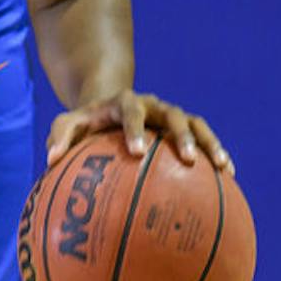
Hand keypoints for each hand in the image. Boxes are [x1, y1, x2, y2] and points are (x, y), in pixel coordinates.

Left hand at [46, 89, 232, 174]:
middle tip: (188, 160)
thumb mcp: (69, 124)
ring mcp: (171, 116)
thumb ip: (60, 136)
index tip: (137, 151)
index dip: (135, 128)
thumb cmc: (87, 125)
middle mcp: (153, 106)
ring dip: (209, 143)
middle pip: (172, 114)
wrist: (110, 109)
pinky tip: (229, 176)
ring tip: (221, 167)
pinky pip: (205, 138)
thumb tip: (50, 161)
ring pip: (196, 124)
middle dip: (181, 135)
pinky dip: (218, 153)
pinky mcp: (184, 129)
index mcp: (125, 103)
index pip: (130, 111)